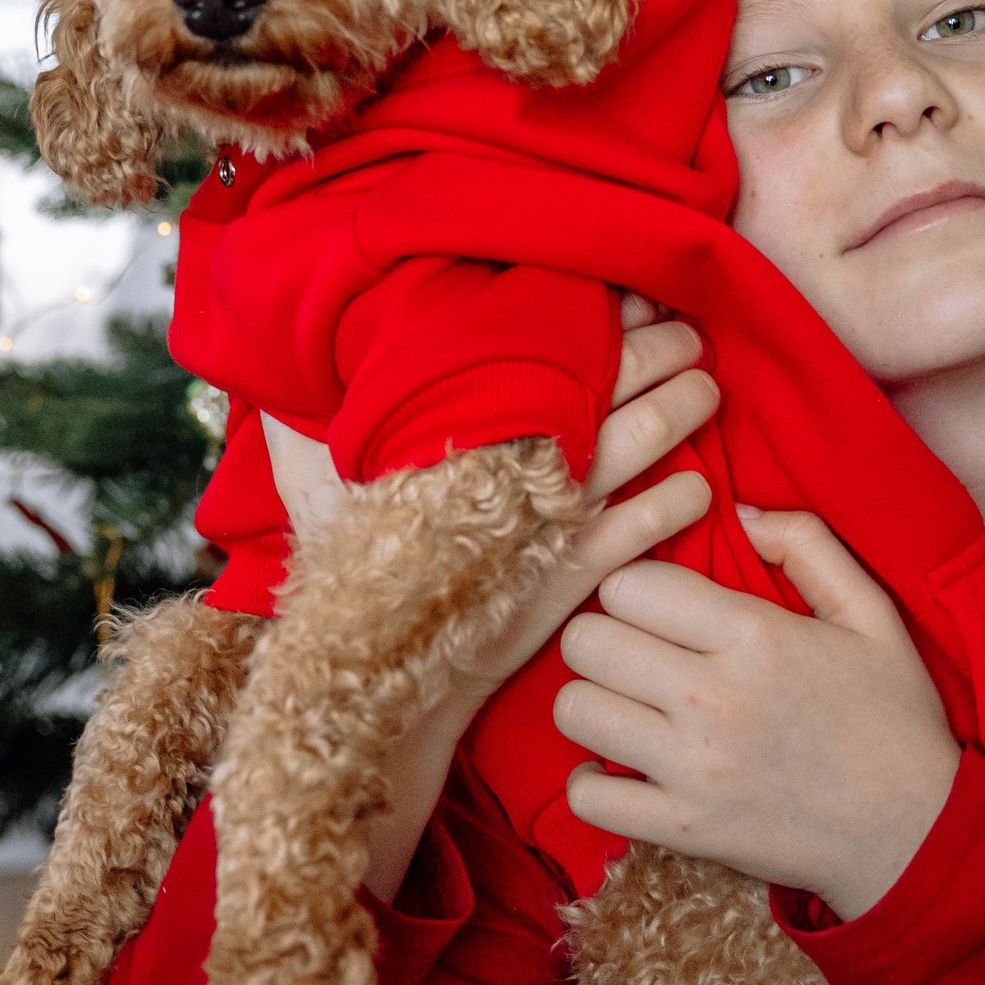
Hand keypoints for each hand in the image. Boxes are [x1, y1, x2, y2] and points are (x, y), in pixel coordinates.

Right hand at [260, 303, 719, 900]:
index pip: (549, 345)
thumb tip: (279, 396)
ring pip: (643, 443)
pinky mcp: (580, 577)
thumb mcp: (314, 499)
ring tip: (706, 388)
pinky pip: (649, 525)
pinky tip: (699, 485)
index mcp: (466, 427)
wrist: (379, 688)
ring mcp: (555, 520)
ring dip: (683, 409)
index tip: (626, 297)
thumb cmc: (349, 581)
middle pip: (613, 381)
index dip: (598, 316)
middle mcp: (519, 462)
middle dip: (660, 350)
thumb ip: (304, 439)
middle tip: (685, 335)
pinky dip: (681, 500)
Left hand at [551, 509, 958, 921]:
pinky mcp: (681, 828)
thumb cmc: (893, 718)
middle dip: (604, 637)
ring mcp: (692, 769)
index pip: (629, 584)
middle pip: (586, 640)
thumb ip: (806, 544)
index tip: (660, 609)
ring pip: (573, 709)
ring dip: (594, 702)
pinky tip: (626, 770)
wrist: (916, 832)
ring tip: (630, 706)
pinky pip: (584, 796)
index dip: (637, 589)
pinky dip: (593, 782)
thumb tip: (737, 511)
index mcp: (754, 636)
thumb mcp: (871, 613)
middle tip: (636, 654)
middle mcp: (712, 699)